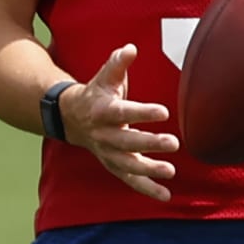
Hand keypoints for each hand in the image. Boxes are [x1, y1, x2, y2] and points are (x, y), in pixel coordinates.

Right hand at [58, 43, 178, 201]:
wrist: (71, 117)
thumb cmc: (97, 94)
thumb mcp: (105, 77)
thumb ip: (118, 63)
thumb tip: (131, 48)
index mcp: (103, 110)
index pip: (123, 111)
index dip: (142, 112)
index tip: (163, 112)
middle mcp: (104, 134)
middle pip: (126, 141)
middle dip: (149, 143)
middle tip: (173, 142)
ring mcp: (107, 152)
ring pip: (127, 164)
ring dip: (148, 169)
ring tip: (170, 170)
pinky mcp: (113, 165)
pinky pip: (129, 180)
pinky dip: (146, 189)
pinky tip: (165, 195)